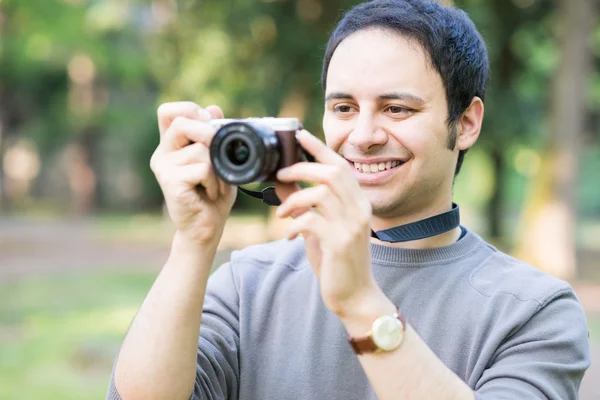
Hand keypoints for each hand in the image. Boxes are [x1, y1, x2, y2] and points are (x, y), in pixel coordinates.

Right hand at [150, 102, 236, 246]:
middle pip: (181, 123)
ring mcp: (163, 168)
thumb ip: (214, 136)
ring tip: (216, 185)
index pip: (168, 112)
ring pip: (201, 150)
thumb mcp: (218, 161)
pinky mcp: (170, 182)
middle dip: (208, 132)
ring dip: (218, 168)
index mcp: (171, 145)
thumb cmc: (212, 195)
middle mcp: (163, 154)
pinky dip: (215, 182)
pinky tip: (210, 194)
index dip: (189, 109)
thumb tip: (213, 107)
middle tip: (221, 154)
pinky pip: (203, 169)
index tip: (209, 122)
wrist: (204, 228)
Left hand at [275, 130, 380, 316]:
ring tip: (282, 212)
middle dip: (301, 168)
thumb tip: (282, 183)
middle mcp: (360, 209)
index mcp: (358, 202)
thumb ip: (306, 205)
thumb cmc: (337, 260)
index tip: (299, 133)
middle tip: (280, 174)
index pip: (340, 166)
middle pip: (331, 174)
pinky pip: (312, 221)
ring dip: (295, 199)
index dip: (319, 148)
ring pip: (321, 193)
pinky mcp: (340, 243)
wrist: (355, 296)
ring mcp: (352, 226)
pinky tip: (289, 235)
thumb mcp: (321, 228)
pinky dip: (294, 224)